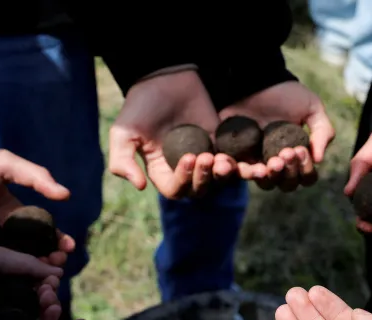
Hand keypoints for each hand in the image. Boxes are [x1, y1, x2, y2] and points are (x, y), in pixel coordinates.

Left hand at [0, 146, 74, 266]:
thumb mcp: (3, 164)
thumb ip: (35, 176)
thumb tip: (66, 195)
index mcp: (12, 212)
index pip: (42, 231)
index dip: (58, 240)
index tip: (68, 247)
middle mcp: (0, 232)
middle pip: (32, 252)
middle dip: (49, 260)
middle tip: (57, 265)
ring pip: (13, 265)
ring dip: (31, 272)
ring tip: (42, 276)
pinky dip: (4, 278)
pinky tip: (16, 283)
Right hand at [109, 70, 235, 198]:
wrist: (164, 77)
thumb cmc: (140, 105)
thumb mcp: (122, 133)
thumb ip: (122, 161)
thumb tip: (140, 187)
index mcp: (161, 170)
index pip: (175, 190)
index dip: (183, 180)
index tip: (188, 157)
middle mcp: (182, 168)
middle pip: (199, 189)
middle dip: (205, 178)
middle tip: (207, 157)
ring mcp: (203, 155)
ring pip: (220, 180)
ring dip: (225, 175)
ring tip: (225, 162)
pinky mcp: (220, 143)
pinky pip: (235, 162)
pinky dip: (243, 168)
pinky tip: (249, 165)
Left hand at [219, 81, 334, 191]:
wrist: (257, 80)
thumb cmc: (287, 94)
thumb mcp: (312, 108)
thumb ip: (323, 132)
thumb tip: (319, 160)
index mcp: (298, 156)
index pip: (306, 177)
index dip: (305, 170)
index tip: (300, 150)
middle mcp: (279, 163)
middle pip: (286, 185)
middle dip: (288, 173)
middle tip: (285, 153)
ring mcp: (257, 161)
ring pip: (264, 183)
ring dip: (268, 177)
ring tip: (267, 166)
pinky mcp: (237, 155)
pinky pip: (238, 171)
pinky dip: (241, 172)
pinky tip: (249, 165)